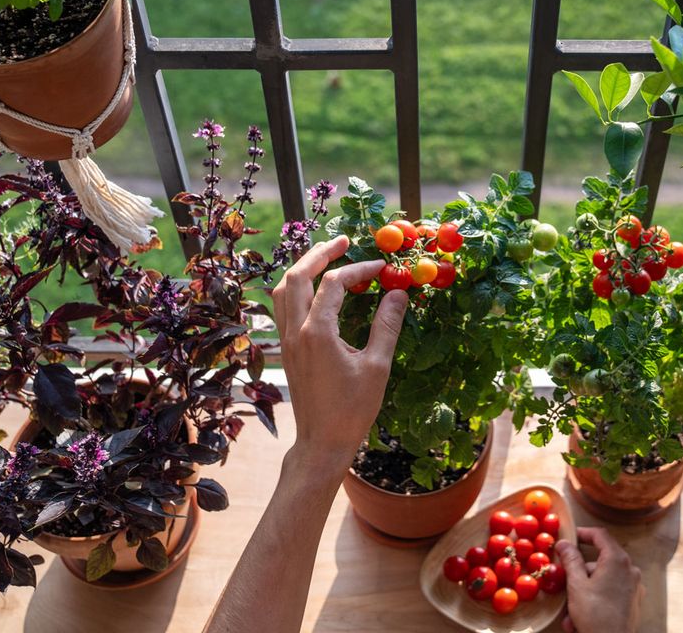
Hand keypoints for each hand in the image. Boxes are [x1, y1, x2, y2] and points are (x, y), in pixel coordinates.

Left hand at [272, 236, 407, 467]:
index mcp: (317, 332)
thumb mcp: (377, 366)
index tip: (382, 269)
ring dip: (303, 269)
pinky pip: (283, 308)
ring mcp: (287, 341)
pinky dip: (297, 289)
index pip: (335, 282)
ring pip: (283, 290)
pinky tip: (315, 291)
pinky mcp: (287, 350)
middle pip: (297, 276)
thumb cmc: (352, 409)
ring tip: (326, 257)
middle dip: (320, 253)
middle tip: (344, 241)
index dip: (359, 269)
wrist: (322, 442)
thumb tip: (399, 292)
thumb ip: (386, 325)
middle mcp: (295, 331)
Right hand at [556, 527, 643, 632]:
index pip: (600, 535)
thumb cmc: (595, 614)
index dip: (583, 533)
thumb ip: (571, 560)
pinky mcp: (634, 601)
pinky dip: (596, 600)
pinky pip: (611, 593)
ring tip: (570, 613)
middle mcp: (630, 569)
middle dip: (579, 574)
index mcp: (617, 560)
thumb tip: (564, 543)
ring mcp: (634, 586)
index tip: (569, 538)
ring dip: (584, 592)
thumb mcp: (576, 584)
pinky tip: (581, 618)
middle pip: (600, 561)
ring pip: (603, 580)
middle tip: (564, 584)